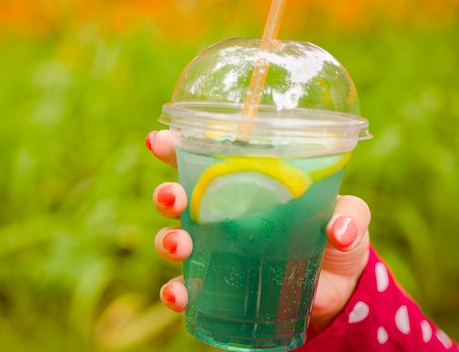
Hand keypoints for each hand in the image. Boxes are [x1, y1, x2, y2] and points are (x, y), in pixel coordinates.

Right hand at [145, 129, 370, 331]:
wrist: (337, 290)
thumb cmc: (336, 239)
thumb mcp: (351, 216)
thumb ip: (351, 215)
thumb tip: (337, 231)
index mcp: (245, 185)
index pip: (202, 158)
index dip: (175, 148)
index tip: (159, 141)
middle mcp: (220, 215)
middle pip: (178, 199)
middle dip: (167, 195)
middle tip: (173, 198)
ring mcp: (216, 251)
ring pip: (174, 240)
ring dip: (167, 240)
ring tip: (179, 244)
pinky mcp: (218, 286)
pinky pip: (187, 288)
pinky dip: (176, 292)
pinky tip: (179, 296)